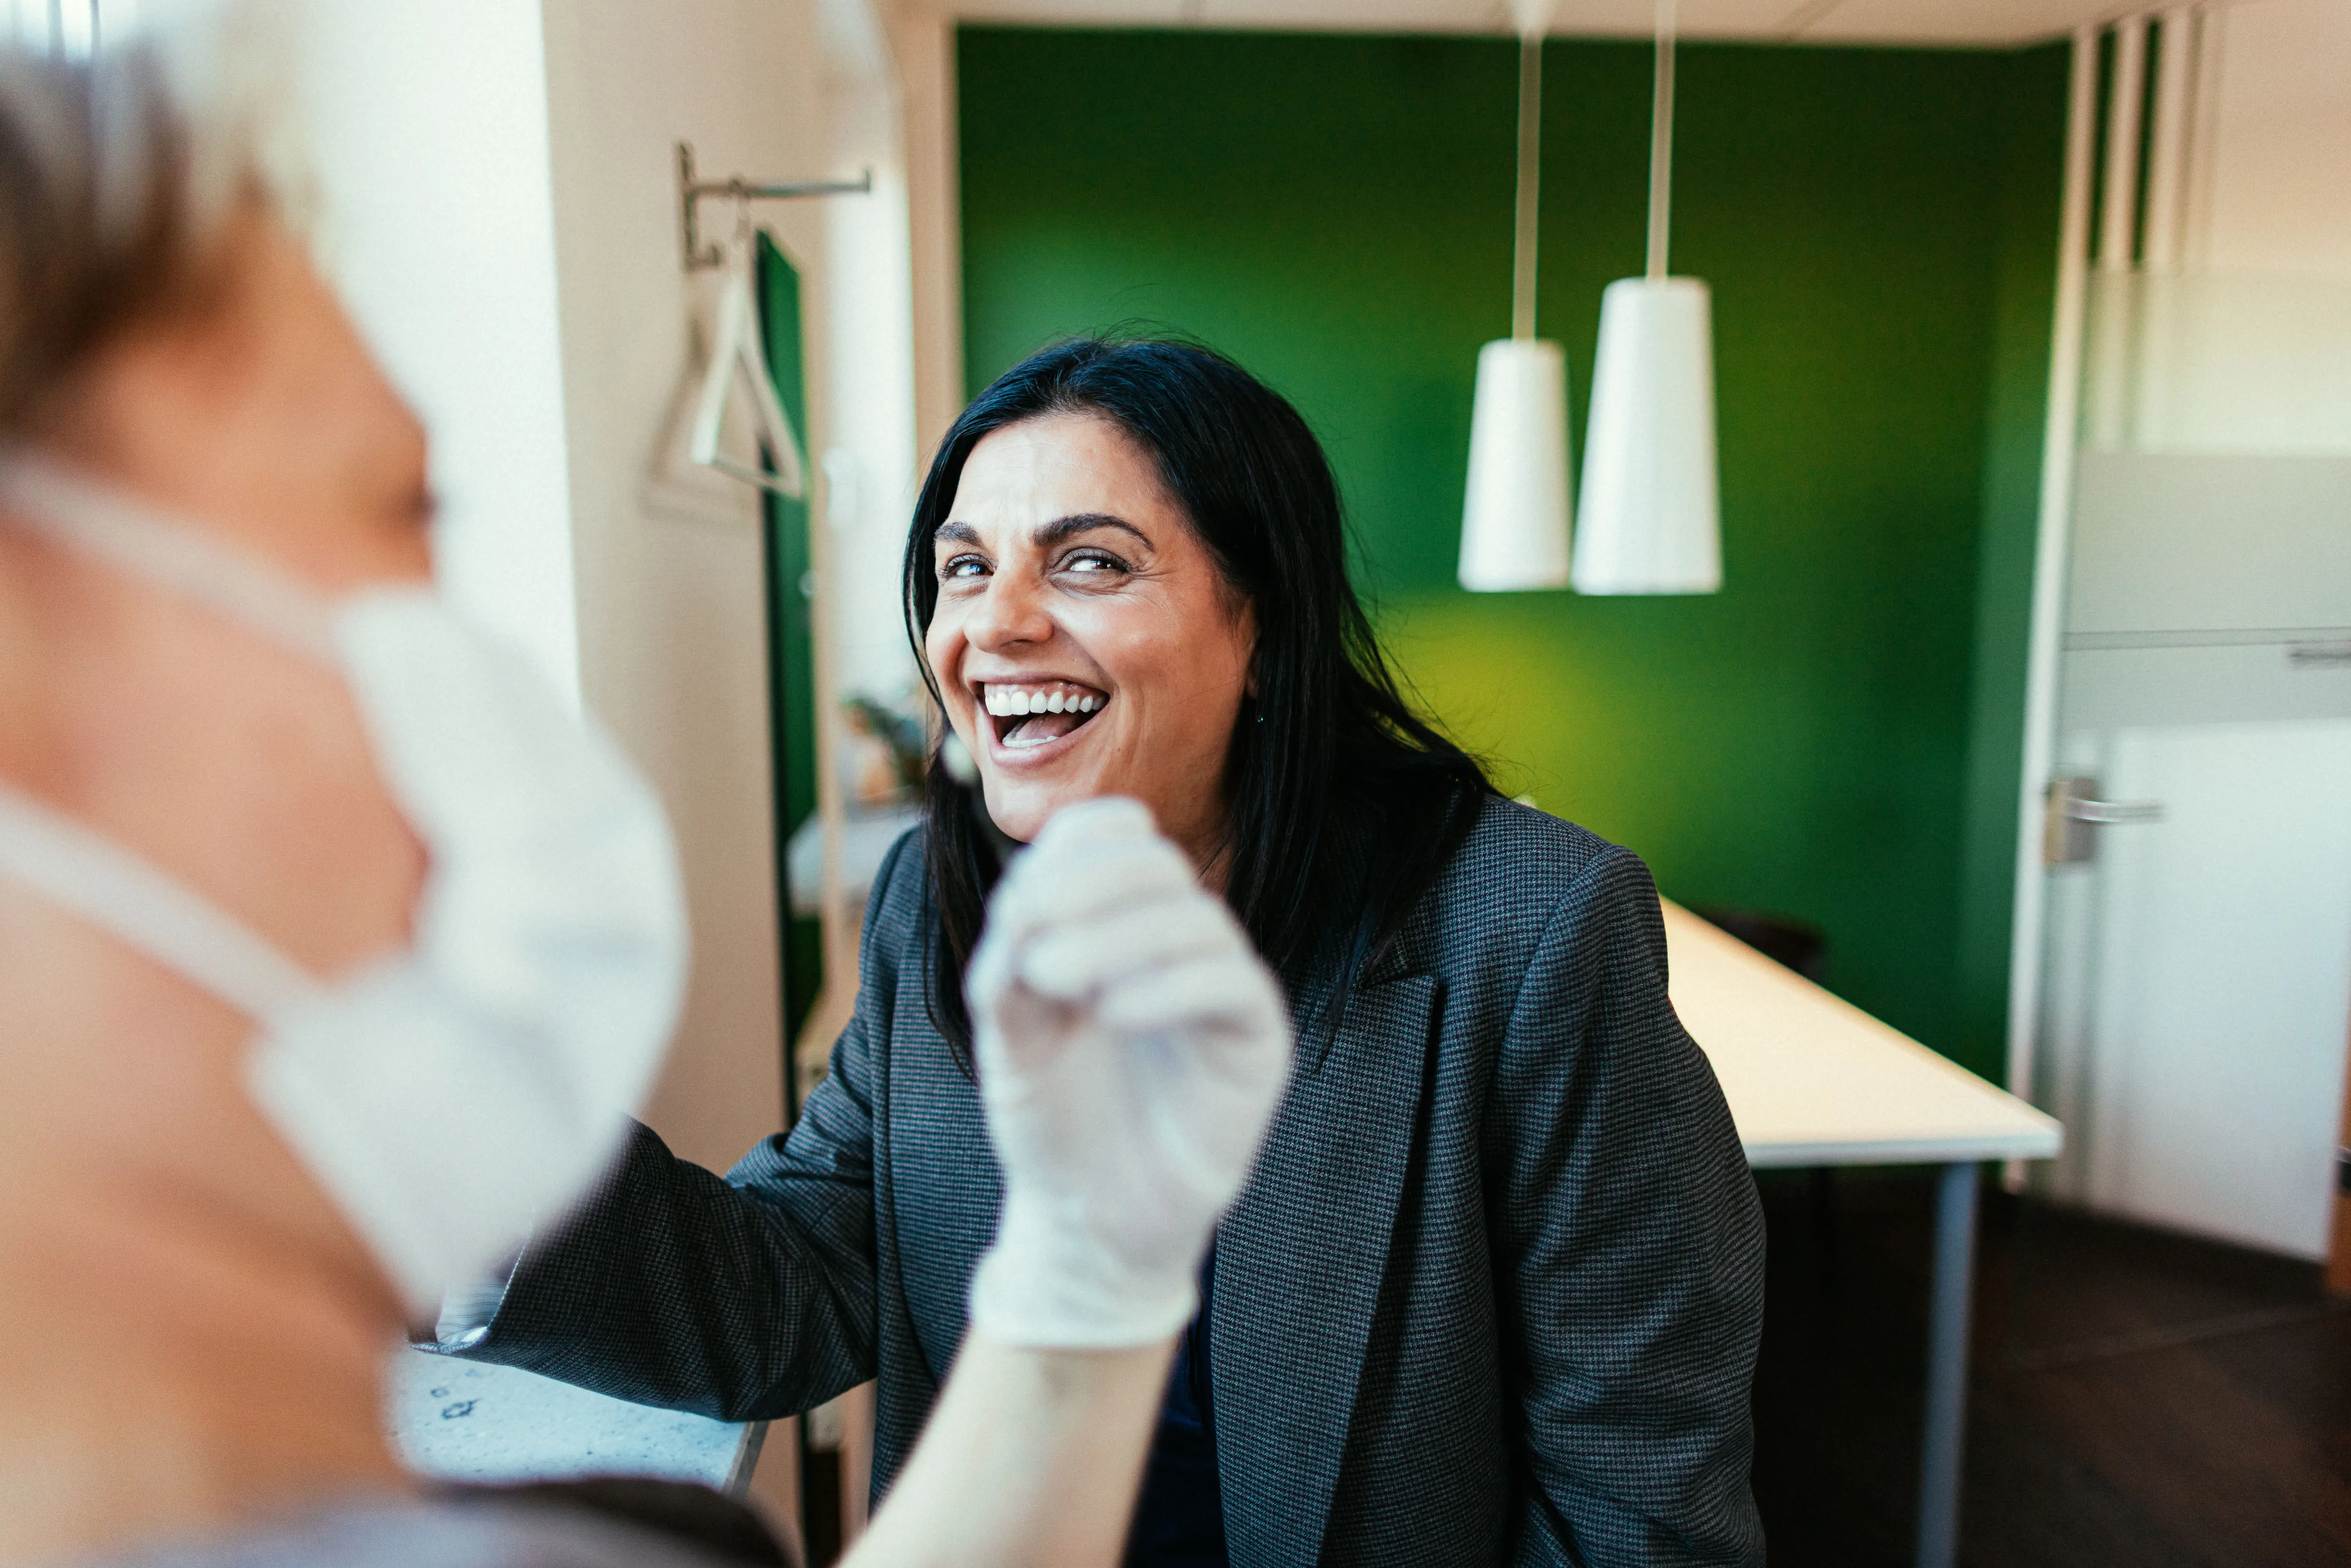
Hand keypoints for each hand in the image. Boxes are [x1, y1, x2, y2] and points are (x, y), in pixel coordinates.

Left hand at [964, 797, 1292, 1346]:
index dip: (1068, 850)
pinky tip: (1114, 1014)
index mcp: (1115, 922)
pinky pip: (1233, 984)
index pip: (1113, 836)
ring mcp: (1222, 985)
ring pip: (1195, 918)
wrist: (1088, 1218)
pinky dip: (1170, 986)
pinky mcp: (1257, 1039)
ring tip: (1053, 980)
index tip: (1017, 906)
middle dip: (1087, 885)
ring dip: (1116, 935)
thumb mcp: (1008, 1035)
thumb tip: (1021, 906)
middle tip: (1030, 937)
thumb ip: (1008, 967)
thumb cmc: (1054, 1119)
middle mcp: (1175, 941)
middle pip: (1156, 863)